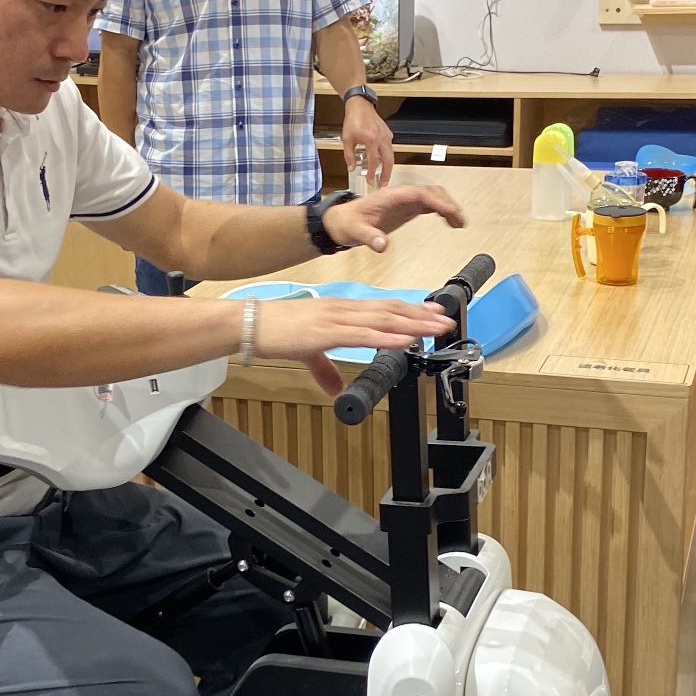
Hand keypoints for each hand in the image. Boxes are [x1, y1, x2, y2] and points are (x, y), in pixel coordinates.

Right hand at [252, 294, 455, 394]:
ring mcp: (336, 319)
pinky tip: (406, 339)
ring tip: (435, 328)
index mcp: (340, 310)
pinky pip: (363, 335)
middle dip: (420, 315)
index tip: (431, 312)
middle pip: (389, 310)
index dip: (409, 309)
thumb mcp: (307, 351)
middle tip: (445, 319)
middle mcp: (343, 310)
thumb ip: (324, 368)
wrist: (249, 324)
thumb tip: (335, 387)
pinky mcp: (326, 332)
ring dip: (412, 324)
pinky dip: (387, 337)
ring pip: (382, 320)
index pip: (382, 307)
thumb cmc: (275, 331)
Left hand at [320, 183, 465, 254]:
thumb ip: (368, 237)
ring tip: (460, 223)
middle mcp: (401, 196)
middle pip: (431, 192)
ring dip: (448, 207)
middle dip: (448, 204)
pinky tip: (450, 222)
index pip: (420, 193)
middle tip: (459, 220)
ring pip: (433, 197)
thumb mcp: (355, 231)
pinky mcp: (406, 209)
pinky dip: (442, 211)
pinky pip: (429, 205)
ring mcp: (405, 201)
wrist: (341, 221)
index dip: (437, 201)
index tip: (449, 211)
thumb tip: (381, 245)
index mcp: (391, 196)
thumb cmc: (348, 223)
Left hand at [343, 96, 394, 186]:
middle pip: (388, 161)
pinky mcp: (388, 133)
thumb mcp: (347, 139)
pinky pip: (390, 147)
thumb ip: (349, 156)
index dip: (372, 174)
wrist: (360, 106)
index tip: (370, 181)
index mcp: (371, 140)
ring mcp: (386, 135)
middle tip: (384, 184)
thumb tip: (351, 168)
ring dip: (388, 167)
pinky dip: (387, 156)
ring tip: (385, 176)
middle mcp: (381, 138)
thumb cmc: (353, 120)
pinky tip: (383, 161)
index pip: (374, 162)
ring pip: (391, 155)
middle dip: (387, 174)